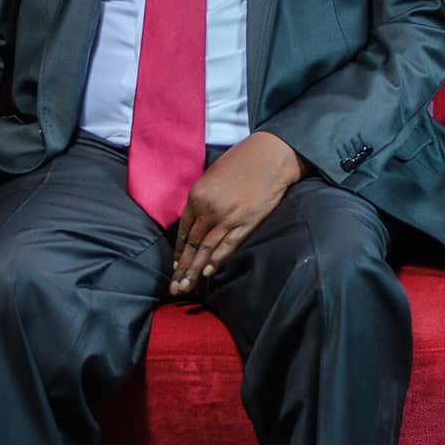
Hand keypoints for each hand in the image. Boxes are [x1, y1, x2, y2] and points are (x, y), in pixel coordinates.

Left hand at [170, 131, 303, 295]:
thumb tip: (197, 220)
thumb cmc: (241, 161)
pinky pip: (227, 245)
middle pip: (192, 244)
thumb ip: (203, 199)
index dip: (179, 250)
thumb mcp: (213, 177)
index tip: (175, 266)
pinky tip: (208, 273)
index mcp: (197, 195)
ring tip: (187, 288)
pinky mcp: (246, 223)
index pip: (183, 229)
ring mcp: (227, 217)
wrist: (269, 156)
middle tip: (174, 288)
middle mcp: (209, 208)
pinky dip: (217, 260)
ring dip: (195, 270)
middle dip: (183, 268)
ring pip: (206, 249)